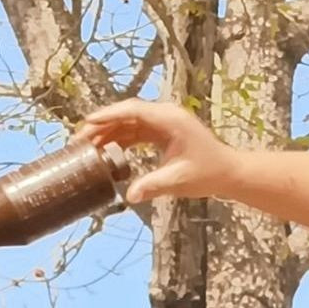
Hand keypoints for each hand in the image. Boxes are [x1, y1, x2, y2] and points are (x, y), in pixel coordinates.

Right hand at [76, 99, 237, 204]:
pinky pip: (136, 132)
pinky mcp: (163, 132)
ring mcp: (164, 123)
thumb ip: (153, 186)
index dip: (108, 115)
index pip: (133, 111)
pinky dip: (121, 139)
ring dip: (109, 132)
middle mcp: (166, 116)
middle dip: (102, 125)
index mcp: (170, 120)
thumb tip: (129, 196)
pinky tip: (106, 151)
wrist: (228, 173)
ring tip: (87, 146)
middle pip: (127, 114)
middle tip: (80, 140)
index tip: (88, 122)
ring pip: (129, 123)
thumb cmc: (209, 173)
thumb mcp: (179, 180)